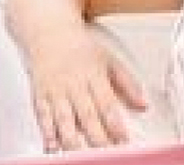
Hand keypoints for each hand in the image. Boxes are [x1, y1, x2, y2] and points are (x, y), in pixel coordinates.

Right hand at [24, 27, 146, 150]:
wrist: (48, 32)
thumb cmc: (79, 47)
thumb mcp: (109, 59)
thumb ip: (127, 83)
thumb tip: (143, 104)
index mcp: (92, 74)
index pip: (106, 103)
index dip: (115, 124)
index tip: (123, 139)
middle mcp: (73, 83)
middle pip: (86, 115)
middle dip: (97, 137)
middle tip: (107, 152)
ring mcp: (55, 90)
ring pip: (64, 119)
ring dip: (73, 140)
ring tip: (82, 155)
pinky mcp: (40, 95)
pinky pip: (43, 117)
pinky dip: (48, 133)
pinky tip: (53, 146)